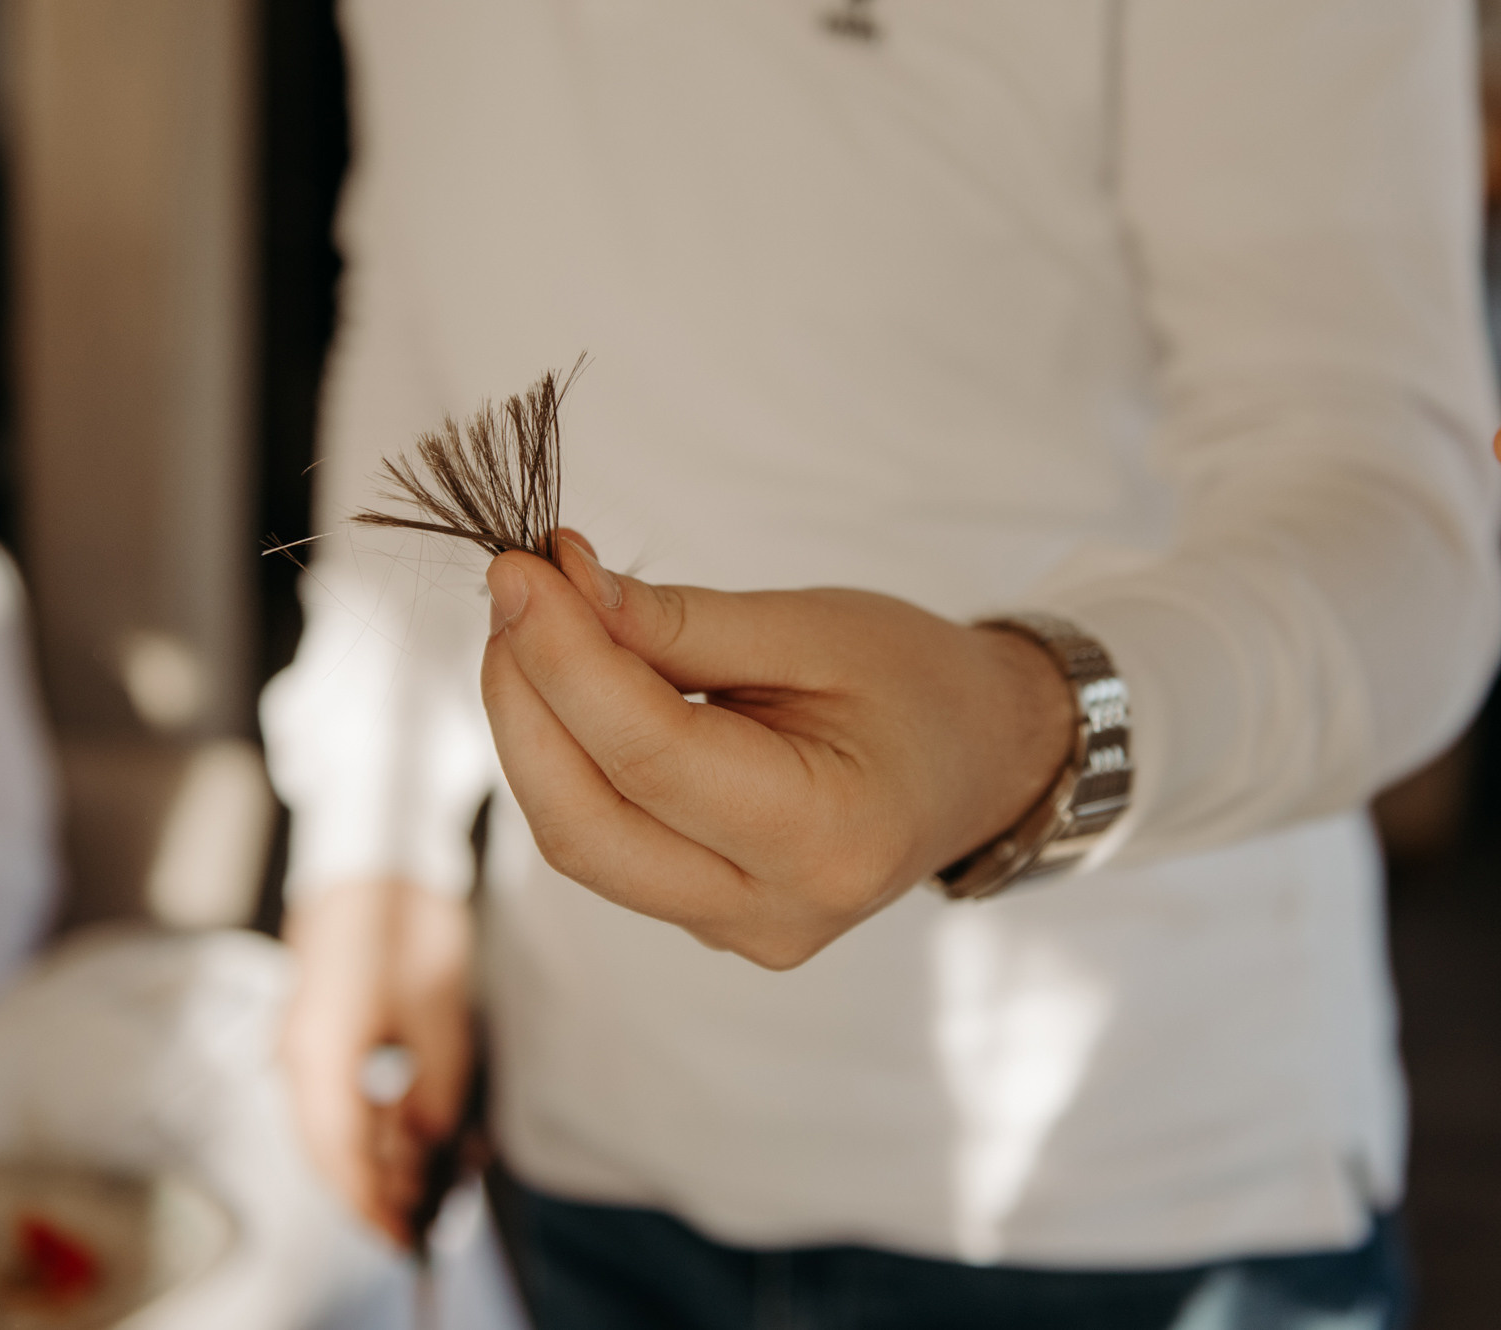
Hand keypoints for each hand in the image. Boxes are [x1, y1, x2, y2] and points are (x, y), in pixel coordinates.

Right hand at [279, 876, 474, 1246]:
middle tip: (419, 1220)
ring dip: (374, 1156)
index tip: (403, 1239)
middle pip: (328, 1148)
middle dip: (372, 1189)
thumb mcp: (438, 1009)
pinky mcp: (318, 1028)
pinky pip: (335, 1095)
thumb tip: (431, 1150)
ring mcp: (302, 1041)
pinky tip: (407, 1127)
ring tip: (425, 1177)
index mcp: (318, 1053)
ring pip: (331, 1125)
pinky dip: (368, 1121)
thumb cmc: (405, 920)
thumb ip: (435, 1087)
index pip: (338, 1154)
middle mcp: (297, 1054)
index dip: (370, 1204)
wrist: (374, 854)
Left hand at [480, 529, 1077, 969]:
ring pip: (580, 843)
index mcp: (829, 836)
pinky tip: (572, 684)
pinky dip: (569, 759)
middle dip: (525, 701)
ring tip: (538, 625)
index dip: (564, 660)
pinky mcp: (704, 918)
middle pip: (587, 827)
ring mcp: (735, 930)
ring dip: (534, 729)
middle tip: (515, 591)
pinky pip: (604, 844)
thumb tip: (556, 588)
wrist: (984, 761)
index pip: (649, 759)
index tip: (520, 570)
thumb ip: (679, 621)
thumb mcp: (815, 627)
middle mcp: (775, 911)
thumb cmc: (919, 684)